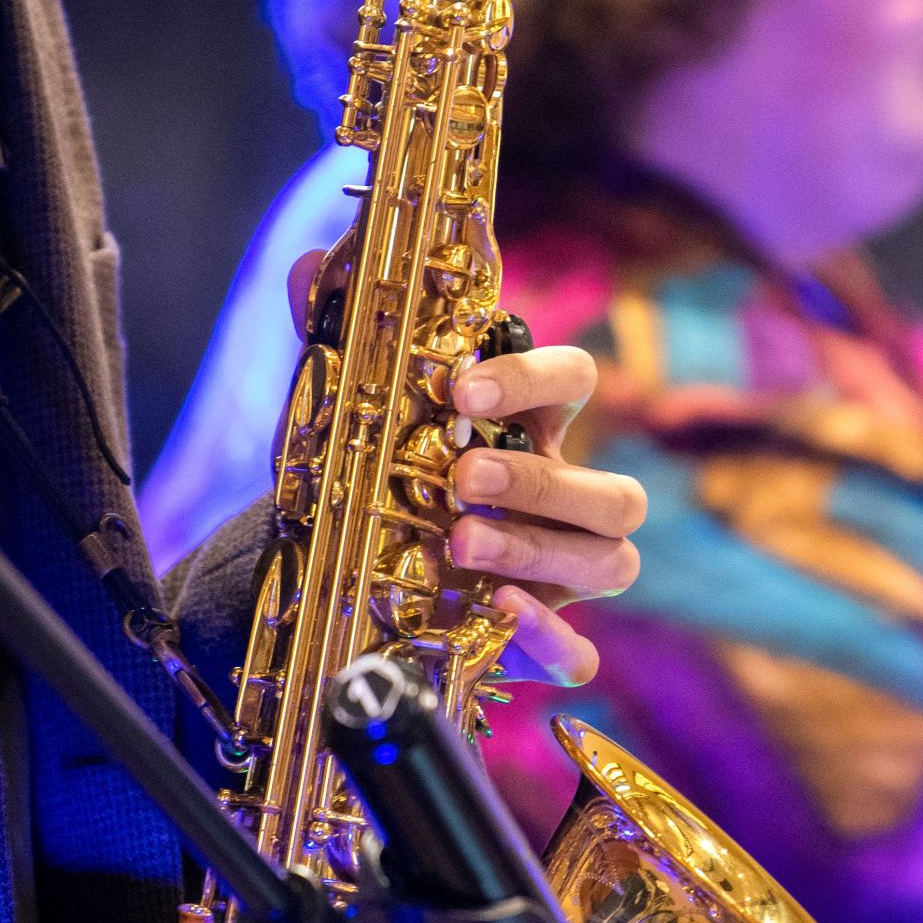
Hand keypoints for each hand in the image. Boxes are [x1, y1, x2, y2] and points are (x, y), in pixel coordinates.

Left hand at [289, 249, 644, 687]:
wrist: (347, 561)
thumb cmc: (374, 469)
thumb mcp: (350, 406)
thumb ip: (336, 338)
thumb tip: (306, 267)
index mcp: (532, 427)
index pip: (573, 381)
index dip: (531, 379)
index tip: (460, 389)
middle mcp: (563, 499)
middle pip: (615, 489)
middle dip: (542, 481)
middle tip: (463, 479)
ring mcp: (562, 573)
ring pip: (612, 560)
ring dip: (540, 550)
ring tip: (460, 544)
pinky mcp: (540, 636)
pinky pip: (581, 654)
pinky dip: (551, 639)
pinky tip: (498, 612)